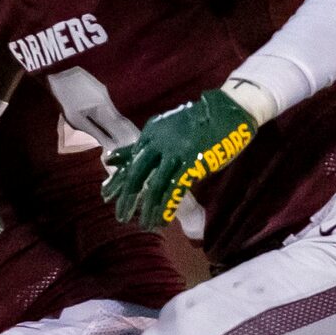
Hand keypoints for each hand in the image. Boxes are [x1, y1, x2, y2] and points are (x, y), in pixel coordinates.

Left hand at [102, 87, 256, 228]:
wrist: (229, 110)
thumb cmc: (197, 122)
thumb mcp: (164, 129)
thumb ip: (140, 145)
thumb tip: (110, 159)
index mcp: (150, 134)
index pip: (129, 161)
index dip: (117, 181)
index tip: (106, 196)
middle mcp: (158, 143)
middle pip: (136, 175)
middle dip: (126, 198)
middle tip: (120, 216)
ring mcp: (175, 152)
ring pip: (155, 185)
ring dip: (148, 208)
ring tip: (144, 224)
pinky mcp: (193, 162)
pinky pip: (175, 189)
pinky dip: (167, 207)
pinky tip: (162, 220)